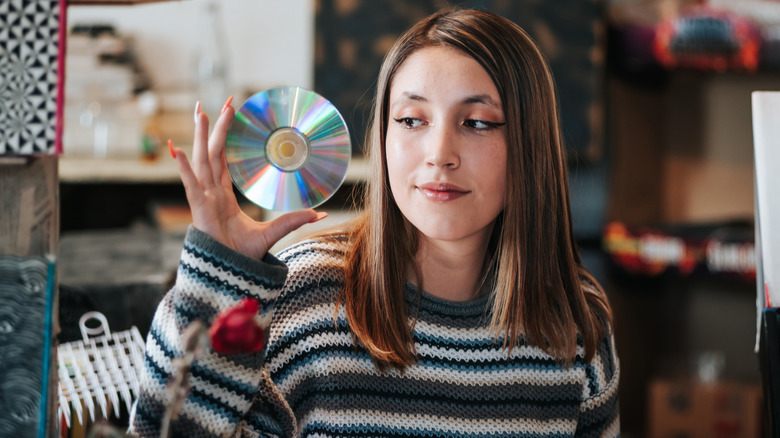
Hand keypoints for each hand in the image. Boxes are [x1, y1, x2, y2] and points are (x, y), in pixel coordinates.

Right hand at [168, 99, 326, 259]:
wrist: (230, 273)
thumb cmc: (243, 255)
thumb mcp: (274, 232)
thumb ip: (294, 219)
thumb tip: (321, 214)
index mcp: (223, 194)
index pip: (221, 158)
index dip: (223, 136)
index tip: (228, 113)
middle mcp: (211, 192)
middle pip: (209, 152)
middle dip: (210, 128)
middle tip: (211, 103)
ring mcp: (203, 199)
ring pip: (201, 161)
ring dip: (200, 136)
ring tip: (200, 112)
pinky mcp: (199, 209)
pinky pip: (191, 184)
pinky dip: (183, 167)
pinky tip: (178, 149)